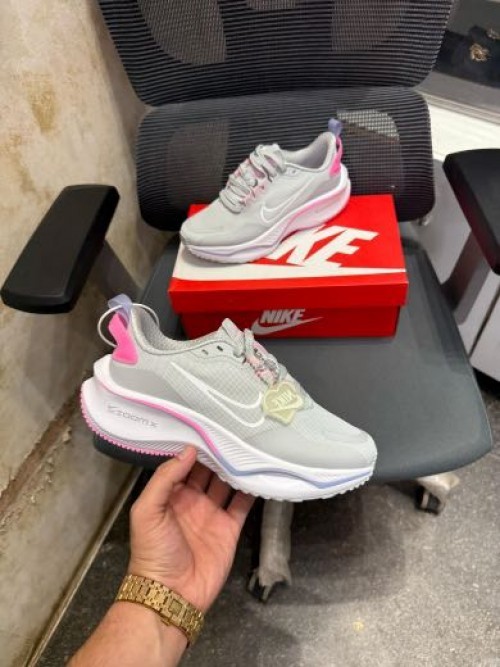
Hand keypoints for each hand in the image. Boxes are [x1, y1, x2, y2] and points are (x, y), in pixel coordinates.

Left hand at [128, 447, 253, 612]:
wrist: (171, 594)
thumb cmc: (153, 551)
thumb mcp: (147, 510)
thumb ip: (165, 478)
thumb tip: (188, 450)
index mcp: (170, 494)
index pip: (184, 464)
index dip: (195, 448)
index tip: (209, 428)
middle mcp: (192, 500)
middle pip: (208, 471)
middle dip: (218, 454)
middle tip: (233, 433)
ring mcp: (212, 514)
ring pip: (226, 484)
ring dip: (235, 468)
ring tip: (248, 448)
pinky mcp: (229, 528)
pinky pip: (242, 505)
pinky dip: (251, 490)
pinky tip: (259, 473)